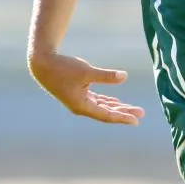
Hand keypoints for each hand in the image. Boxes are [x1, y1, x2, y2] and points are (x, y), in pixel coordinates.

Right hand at [29, 52, 144, 125]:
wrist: (42, 63)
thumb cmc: (63, 67)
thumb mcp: (86, 71)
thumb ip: (106, 76)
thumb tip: (124, 76)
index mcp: (82, 106)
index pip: (107, 115)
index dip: (122, 117)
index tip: (136, 120)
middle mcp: (81, 107)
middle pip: (107, 113)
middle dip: (124, 113)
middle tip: (141, 114)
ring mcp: (80, 101)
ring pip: (103, 107)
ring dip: (118, 107)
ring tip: (133, 110)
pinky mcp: (79, 94)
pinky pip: (97, 101)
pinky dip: (107, 102)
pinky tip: (117, 102)